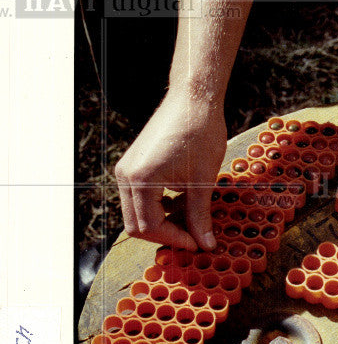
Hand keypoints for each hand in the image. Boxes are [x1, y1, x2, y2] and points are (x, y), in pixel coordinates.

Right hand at [114, 91, 227, 249]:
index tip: (198, 243)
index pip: (149, 227)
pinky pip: (140, 197)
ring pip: (137, 212)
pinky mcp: (133, 164)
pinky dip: (159, 206)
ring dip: (162, 221)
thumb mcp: (203, 180)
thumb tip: (205, 244)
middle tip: (193, 238)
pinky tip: (183, 202)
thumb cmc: (200, 133)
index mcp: (141, 180)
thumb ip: (200, 216)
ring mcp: (127, 169)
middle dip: (165, 235)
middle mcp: (126, 176)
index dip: (175, 239)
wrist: (193, 99)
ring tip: (192, 220)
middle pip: (136, 225)